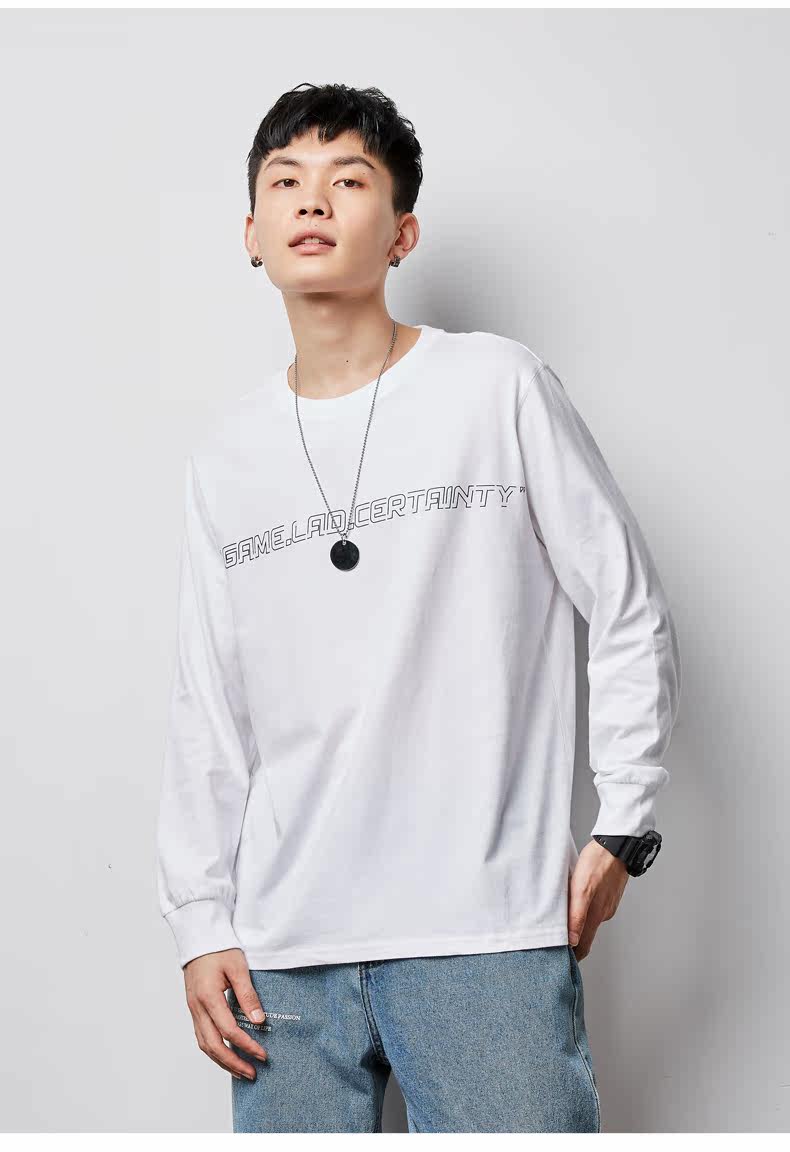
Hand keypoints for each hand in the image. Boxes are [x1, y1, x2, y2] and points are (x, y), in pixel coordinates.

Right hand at [183, 948, 268, 1079]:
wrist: (199, 938)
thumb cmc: (219, 949)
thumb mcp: (238, 967)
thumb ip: (248, 995)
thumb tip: (259, 1021)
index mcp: (208, 996)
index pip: (229, 1030)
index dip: (246, 1045)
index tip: (263, 1054)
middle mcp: (197, 1007)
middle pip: (213, 1045)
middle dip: (233, 1063)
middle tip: (253, 1073)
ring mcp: (193, 1009)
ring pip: (205, 1045)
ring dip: (223, 1061)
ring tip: (242, 1071)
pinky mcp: (194, 1009)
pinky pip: (202, 1036)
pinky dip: (215, 1050)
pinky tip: (227, 1055)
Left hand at [567, 839, 629, 960]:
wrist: (616, 845)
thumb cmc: (597, 863)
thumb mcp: (581, 889)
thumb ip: (576, 916)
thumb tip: (572, 941)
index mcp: (595, 915)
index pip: (583, 947)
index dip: (572, 956)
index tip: (559, 960)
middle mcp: (602, 914)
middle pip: (586, 937)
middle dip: (572, 944)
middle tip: (555, 943)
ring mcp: (606, 904)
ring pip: (589, 921)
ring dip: (577, 925)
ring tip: (561, 920)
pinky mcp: (607, 895)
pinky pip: (593, 908)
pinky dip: (584, 910)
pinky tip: (575, 901)